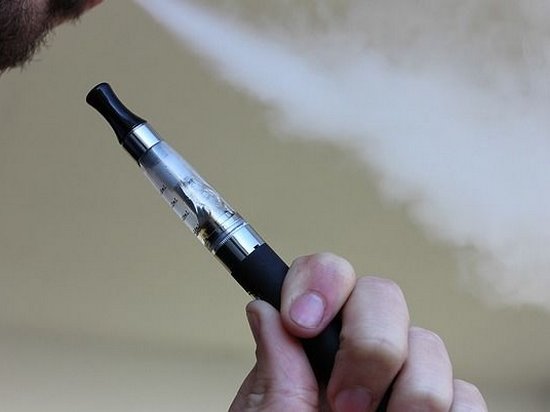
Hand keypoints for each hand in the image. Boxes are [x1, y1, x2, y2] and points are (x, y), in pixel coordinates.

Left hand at [229, 253, 486, 411]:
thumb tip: (263, 307)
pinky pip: (467, 396)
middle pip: (384, 296)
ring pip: (429, 345)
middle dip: (369, 345)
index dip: (320, 284)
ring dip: (409, 393)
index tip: (303, 323)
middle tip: (344, 403)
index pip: (326, 276)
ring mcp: (402, 383)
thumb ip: (272, 368)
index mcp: (310, 346)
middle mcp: (356, 355)